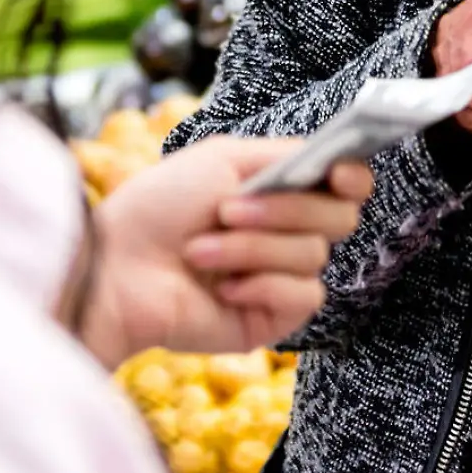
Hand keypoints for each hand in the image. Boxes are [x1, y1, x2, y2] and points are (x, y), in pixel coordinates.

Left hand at [79, 137, 372, 368]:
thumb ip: (286, 155)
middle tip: (227, 210)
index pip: (347, 183)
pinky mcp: (273, 318)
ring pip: (313, 254)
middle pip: (340, 216)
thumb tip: (338, 162)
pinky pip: (304, 295)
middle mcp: (288, 231)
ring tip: (200, 251)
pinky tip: (223, 289)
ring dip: (251, 248)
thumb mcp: (223, 158)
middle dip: (285, 209)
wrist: (118, 270)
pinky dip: (261, 286)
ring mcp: (282, 275)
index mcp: (281, 189)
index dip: (353, 176)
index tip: (338, 174)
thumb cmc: (160, 207)